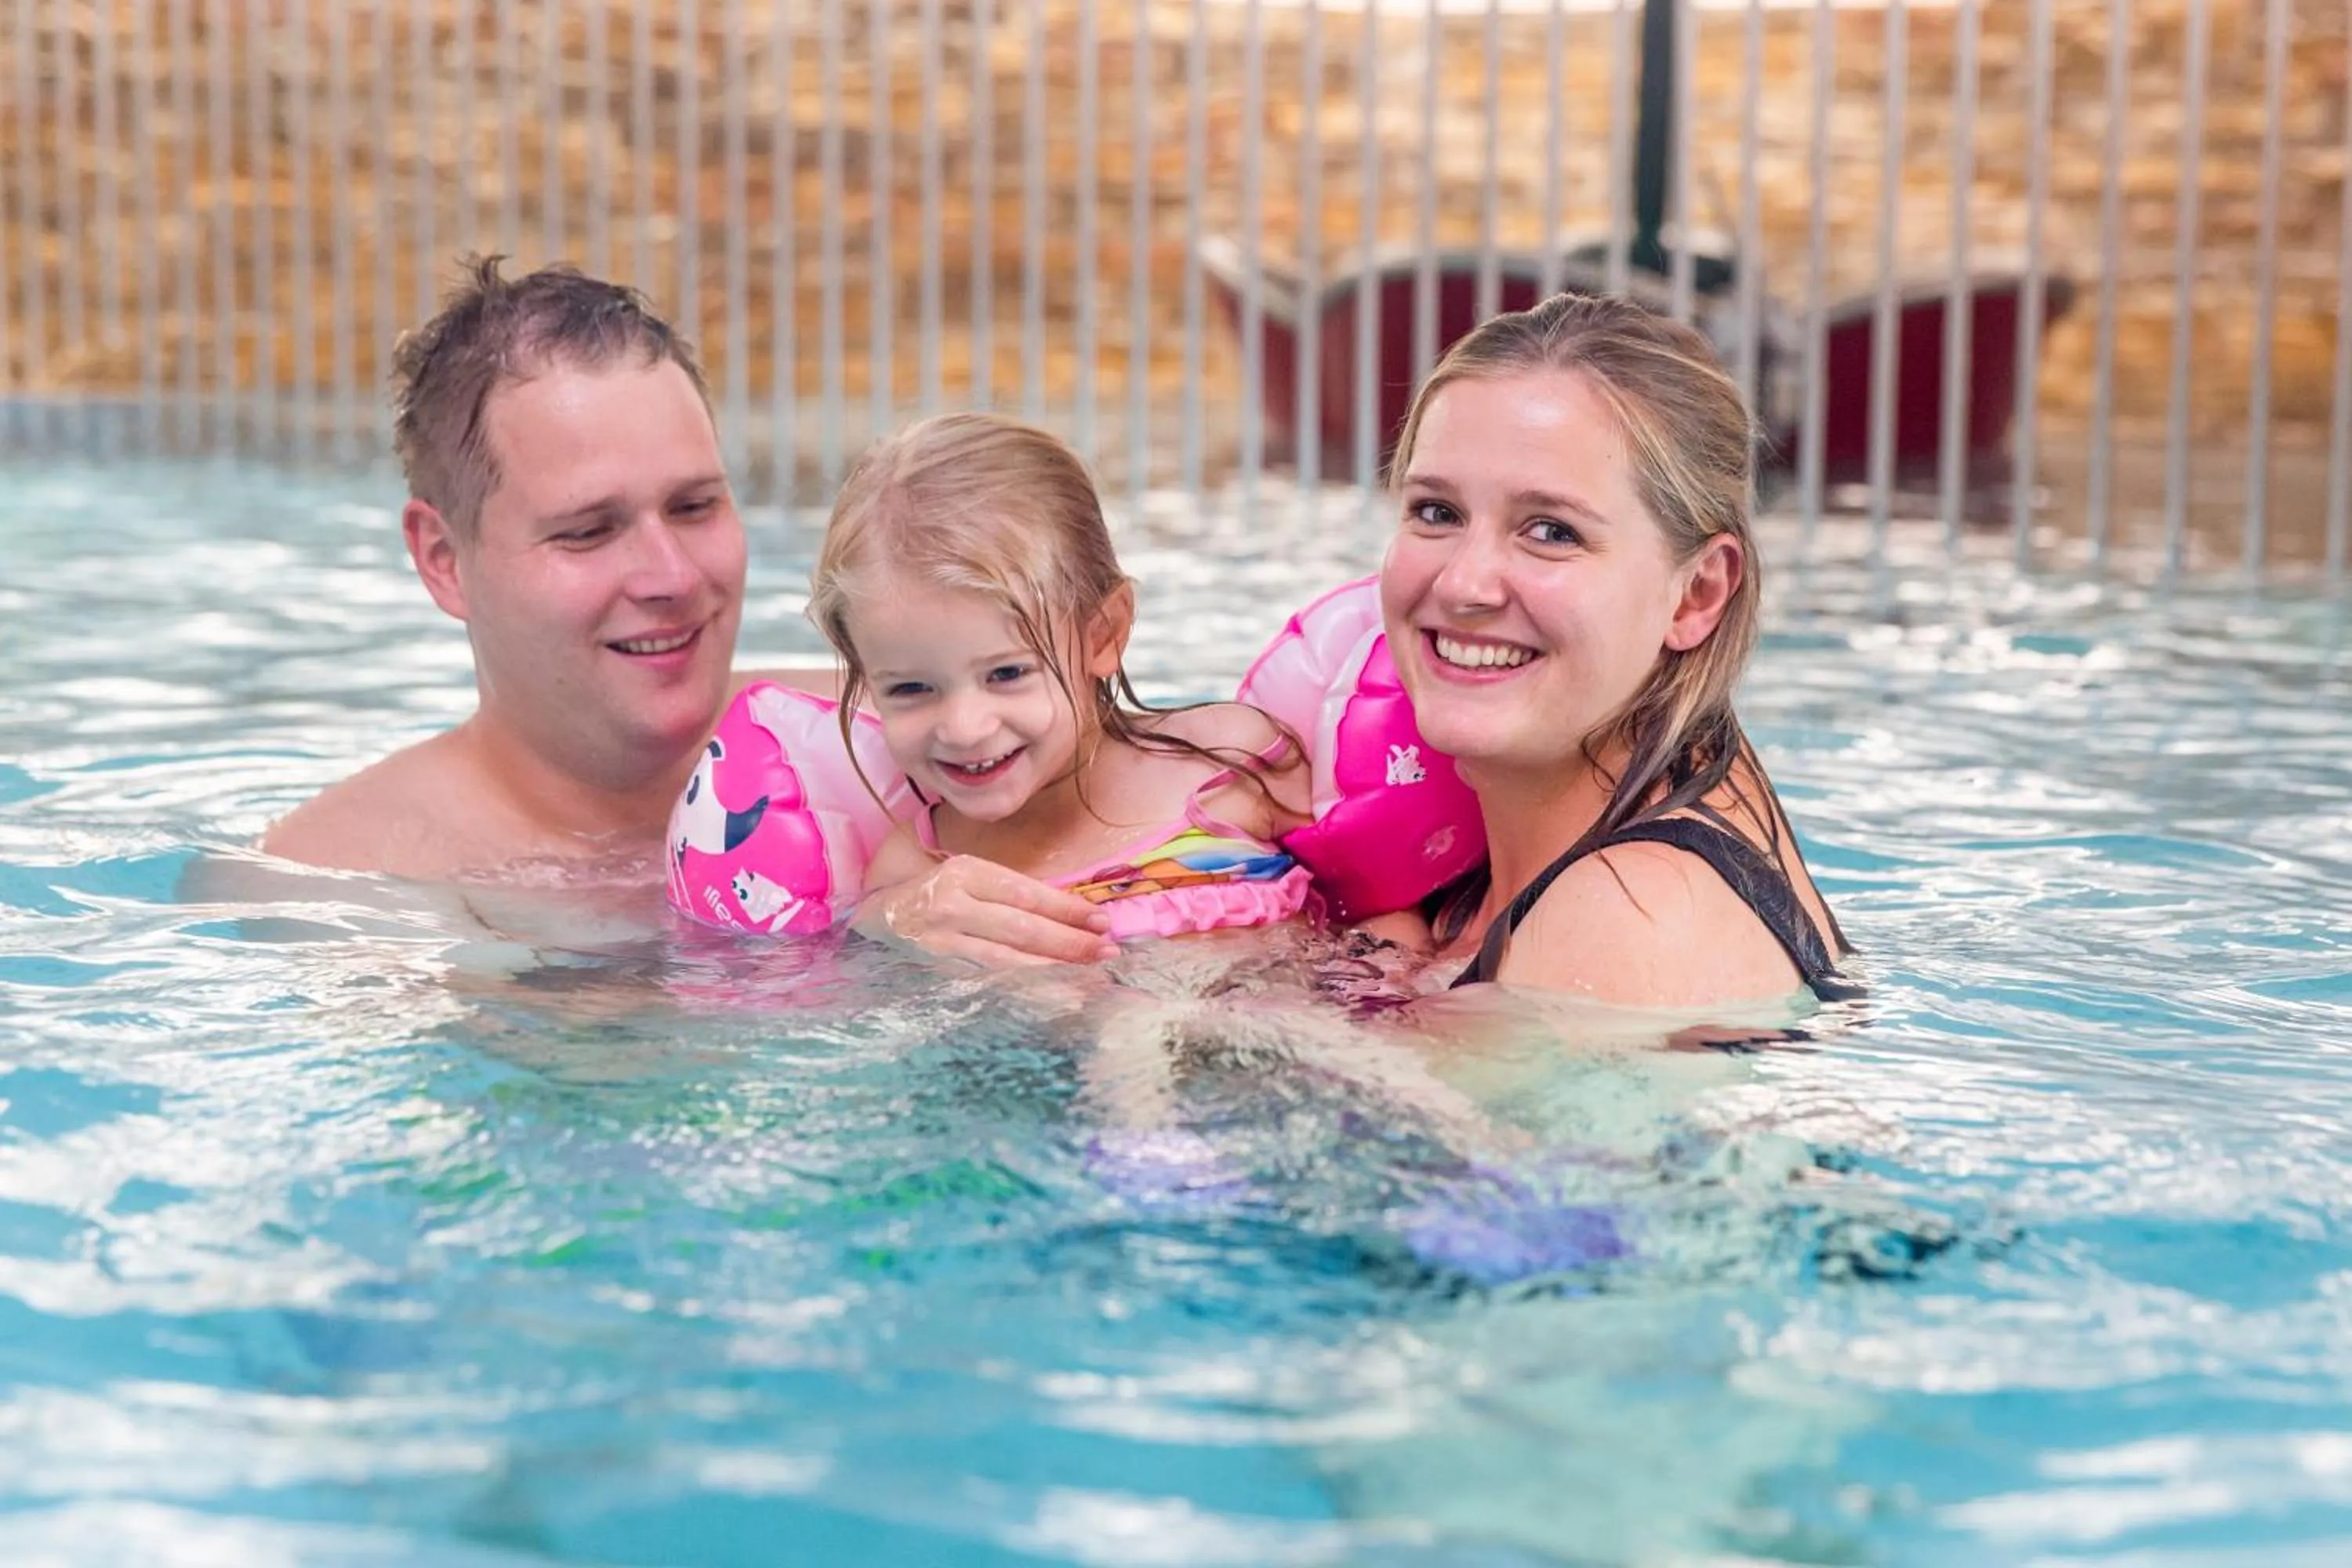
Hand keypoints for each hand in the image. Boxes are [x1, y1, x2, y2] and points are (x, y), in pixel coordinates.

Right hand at [858, 855, 1118, 966]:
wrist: (865, 916)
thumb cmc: (928, 894)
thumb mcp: (962, 877)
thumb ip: (1004, 894)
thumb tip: (1066, 915)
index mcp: (963, 872)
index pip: (1025, 893)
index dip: (1065, 909)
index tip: (1101, 921)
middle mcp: (951, 904)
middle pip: (1021, 927)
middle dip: (1069, 942)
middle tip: (1108, 951)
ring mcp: (940, 941)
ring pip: (1005, 960)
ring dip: (1052, 969)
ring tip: (1089, 974)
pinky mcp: (932, 970)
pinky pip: (984, 981)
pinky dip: (1019, 989)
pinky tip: (1047, 994)